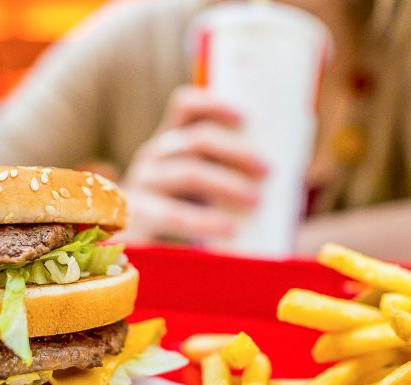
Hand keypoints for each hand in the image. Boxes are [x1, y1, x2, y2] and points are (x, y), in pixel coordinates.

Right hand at [120, 85, 266, 242]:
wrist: (137, 253)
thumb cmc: (180, 214)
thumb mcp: (199, 186)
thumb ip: (224, 171)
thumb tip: (273, 170)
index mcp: (169, 141)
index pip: (186, 107)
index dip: (215, 104)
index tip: (246, 118)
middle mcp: (153, 157)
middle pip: (196, 140)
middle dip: (236, 152)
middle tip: (268, 170)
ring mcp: (143, 185)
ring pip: (189, 173)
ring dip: (227, 184)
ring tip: (256, 201)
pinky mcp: (137, 217)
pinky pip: (174, 214)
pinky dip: (206, 221)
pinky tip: (230, 230)